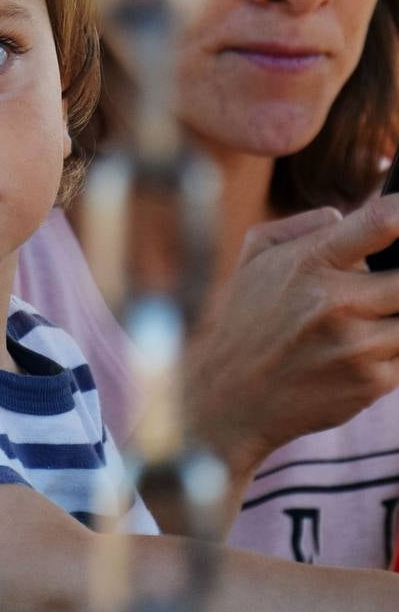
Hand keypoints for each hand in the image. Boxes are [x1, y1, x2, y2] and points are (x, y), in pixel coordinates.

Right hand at [184, 194, 398, 501]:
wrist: (230, 395)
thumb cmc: (243, 317)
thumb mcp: (253, 256)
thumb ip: (300, 226)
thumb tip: (345, 217)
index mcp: (308, 262)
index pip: (381, 223)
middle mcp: (335, 302)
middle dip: (396, 280)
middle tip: (376, 288)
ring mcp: (357, 346)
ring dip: (392, 316)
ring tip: (358, 321)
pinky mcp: (371, 383)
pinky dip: (388, 349)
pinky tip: (352, 352)